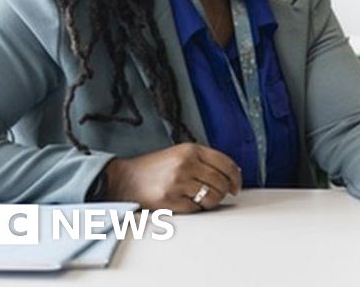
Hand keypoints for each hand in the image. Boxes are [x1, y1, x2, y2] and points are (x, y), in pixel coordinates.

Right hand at [103, 143, 241, 212]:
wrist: (123, 179)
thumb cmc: (153, 169)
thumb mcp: (179, 154)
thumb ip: (204, 161)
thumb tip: (232, 174)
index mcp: (190, 150)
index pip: (226, 163)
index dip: (236, 177)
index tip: (236, 186)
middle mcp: (185, 164)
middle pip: (221, 183)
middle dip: (222, 192)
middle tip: (215, 194)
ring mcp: (177, 182)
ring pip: (212, 198)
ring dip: (210, 202)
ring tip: (199, 199)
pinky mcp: (169, 200)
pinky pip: (196, 209)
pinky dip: (195, 209)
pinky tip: (184, 202)